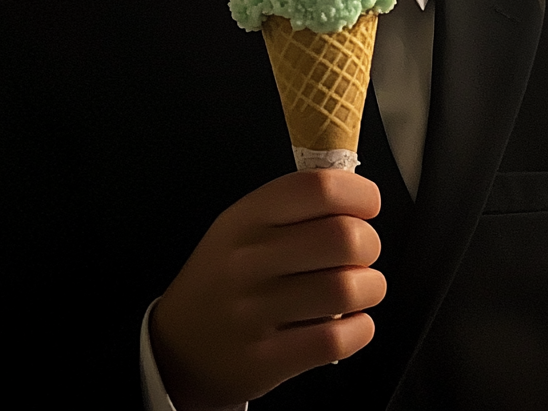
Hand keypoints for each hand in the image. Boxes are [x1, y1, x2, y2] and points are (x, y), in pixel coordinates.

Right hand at [149, 170, 384, 409]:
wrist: (178, 346)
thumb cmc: (224, 276)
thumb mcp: (243, 225)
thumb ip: (294, 206)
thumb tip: (358, 197)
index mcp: (247, 217)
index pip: (318, 188)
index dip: (359, 193)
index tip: (367, 204)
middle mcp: (249, 260)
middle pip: (343, 237)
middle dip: (370, 243)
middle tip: (362, 252)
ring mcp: (256, 312)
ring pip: (346, 289)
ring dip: (370, 287)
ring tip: (361, 287)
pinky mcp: (267, 360)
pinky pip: (337, 340)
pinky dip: (360, 329)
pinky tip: (351, 322)